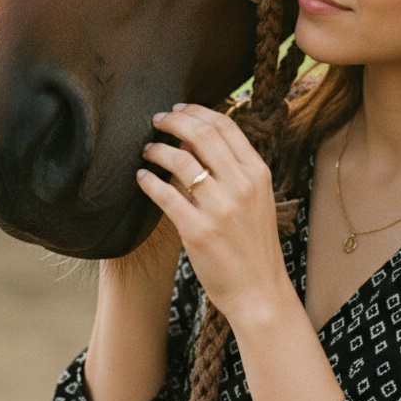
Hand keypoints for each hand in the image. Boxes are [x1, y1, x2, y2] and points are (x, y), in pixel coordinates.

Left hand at [138, 104, 291, 325]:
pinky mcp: (198, 231)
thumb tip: (197, 137)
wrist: (260, 291)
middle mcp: (241, 185)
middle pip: (201, 134)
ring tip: (146, 150)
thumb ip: (234, 169)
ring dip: (157, 149)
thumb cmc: (253, 244)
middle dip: (173, 120)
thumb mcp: (256, 198)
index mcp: (257, 173)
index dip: (197, 111)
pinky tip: (141, 177)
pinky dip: (148, 180)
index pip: (225, 126)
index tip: (178, 108)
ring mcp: (220, 208)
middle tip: (156, 119)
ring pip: (180, 160)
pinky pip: (165, 195)